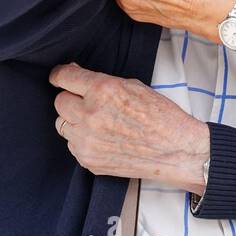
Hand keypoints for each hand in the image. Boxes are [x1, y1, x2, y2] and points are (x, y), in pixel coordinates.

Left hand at [49, 63, 209, 193]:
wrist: (175, 150)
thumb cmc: (160, 116)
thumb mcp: (133, 86)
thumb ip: (101, 82)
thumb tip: (77, 77)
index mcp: (102, 90)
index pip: (63, 77)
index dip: (60, 75)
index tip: (60, 77)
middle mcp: (90, 114)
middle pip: (59, 102)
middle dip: (71, 99)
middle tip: (86, 101)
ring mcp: (87, 140)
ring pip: (62, 124)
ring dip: (75, 120)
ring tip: (98, 122)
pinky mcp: (88, 160)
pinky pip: (73, 144)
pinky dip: (83, 140)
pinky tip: (104, 139)